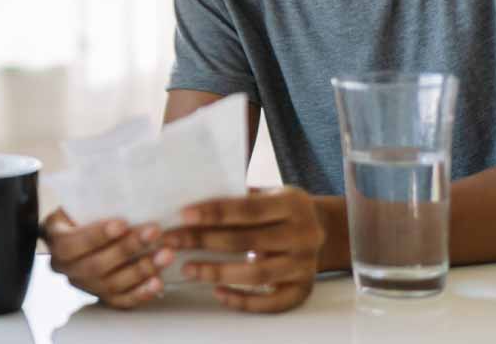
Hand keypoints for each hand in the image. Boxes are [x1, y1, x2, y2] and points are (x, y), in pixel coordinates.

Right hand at [42, 208, 175, 308]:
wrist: (81, 234)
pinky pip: (122, 301)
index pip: (73, 243)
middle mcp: (67, 268)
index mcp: (56, 241)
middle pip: (96, 265)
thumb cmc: (84, 213)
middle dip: (127, 248)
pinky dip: (141, 294)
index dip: (97, 235)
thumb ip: (92, 197)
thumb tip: (117, 178)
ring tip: (166, 254)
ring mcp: (85, 286)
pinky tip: (158, 282)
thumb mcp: (79, 201)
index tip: (122, 223)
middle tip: (153, 232)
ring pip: (112, 284)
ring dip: (141, 270)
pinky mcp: (103, 298)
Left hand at [161, 186, 323, 312]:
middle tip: (172, 242)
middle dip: (204, 241)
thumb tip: (192, 207)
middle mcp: (304, 235)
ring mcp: (305, 265)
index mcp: (293, 204)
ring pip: (256, 274)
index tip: (183, 215)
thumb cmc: (281, 209)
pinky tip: (218, 292)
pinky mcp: (303, 289)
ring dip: (218, 272)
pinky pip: (270, 302)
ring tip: (189, 269)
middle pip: (247, 241)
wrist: (323, 231)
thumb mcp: (270, 193)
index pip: (248, 209)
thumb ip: (239, 196)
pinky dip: (243, 300)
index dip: (215, 212)